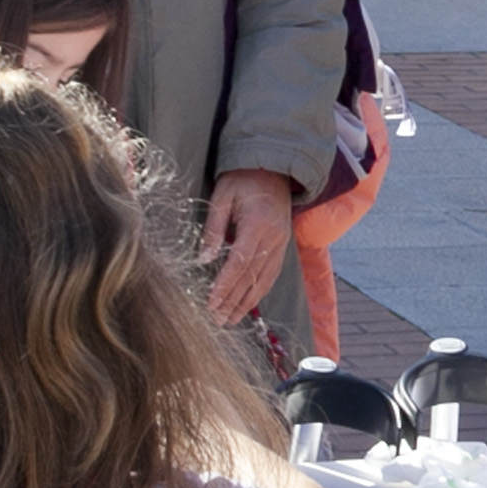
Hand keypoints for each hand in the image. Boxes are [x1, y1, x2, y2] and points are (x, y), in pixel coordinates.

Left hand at [201, 168, 295, 324]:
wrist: (274, 167)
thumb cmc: (243, 178)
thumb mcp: (222, 196)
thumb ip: (213, 229)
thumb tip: (203, 259)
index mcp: (257, 224)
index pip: (240, 262)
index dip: (225, 285)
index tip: (211, 303)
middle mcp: (274, 238)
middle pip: (251, 277)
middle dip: (233, 301)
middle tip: (216, 320)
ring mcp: (281, 243)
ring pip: (264, 280)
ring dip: (246, 302)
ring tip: (230, 319)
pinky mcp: (283, 245)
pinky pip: (271, 274)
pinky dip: (259, 291)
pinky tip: (248, 303)